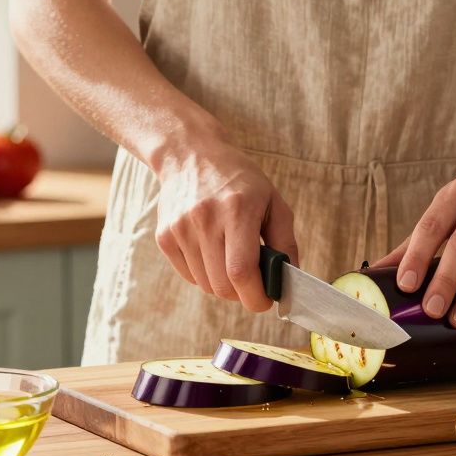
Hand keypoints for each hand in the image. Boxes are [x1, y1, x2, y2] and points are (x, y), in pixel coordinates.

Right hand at [155, 142, 297, 312]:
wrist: (190, 155)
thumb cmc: (239, 180)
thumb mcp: (272, 201)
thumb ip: (285, 241)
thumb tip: (290, 280)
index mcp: (237, 210)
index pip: (242, 272)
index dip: (256, 297)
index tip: (266, 300)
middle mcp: (205, 219)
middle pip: (222, 286)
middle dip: (242, 294)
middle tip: (251, 282)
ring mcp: (180, 229)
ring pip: (205, 285)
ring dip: (223, 284)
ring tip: (230, 259)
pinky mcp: (164, 237)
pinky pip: (189, 276)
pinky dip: (204, 274)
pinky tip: (211, 251)